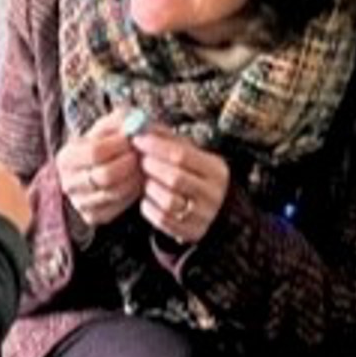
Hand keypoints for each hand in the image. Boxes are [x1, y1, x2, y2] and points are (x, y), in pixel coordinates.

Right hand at [55, 110, 145, 228]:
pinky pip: (117, 209)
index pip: (95, 152)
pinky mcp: (92, 217)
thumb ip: (122, 120)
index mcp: (66, 157)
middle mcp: (67, 183)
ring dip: (134, 179)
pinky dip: (131, 196)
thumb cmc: (110, 142)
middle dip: (130, 165)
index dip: (119, 145)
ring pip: (114, 193)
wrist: (107, 165)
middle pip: (105, 176)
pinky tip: (135, 183)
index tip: (133, 140)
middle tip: (141, 156)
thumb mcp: (112, 124)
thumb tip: (134, 125)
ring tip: (142, 167)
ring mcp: (78, 202)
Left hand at [132, 127, 229, 245]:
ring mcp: (204, 215)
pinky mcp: (192, 232)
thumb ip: (168, 139)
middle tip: (140, 161)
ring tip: (147, 180)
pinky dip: (149, 207)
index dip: (156, 146)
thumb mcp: (191, 154)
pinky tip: (149, 198)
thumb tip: (141, 124)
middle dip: (152, 167)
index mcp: (217, 170)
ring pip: (168, 201)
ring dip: (151, 189)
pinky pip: (161, 219)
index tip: (138, 139)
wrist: (213, 208)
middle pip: (175, 178)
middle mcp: (214, 194)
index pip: (181, 155)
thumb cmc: (194, 174)